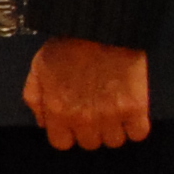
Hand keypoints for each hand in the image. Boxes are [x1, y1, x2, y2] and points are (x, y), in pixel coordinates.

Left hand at [23, 36, 149, 150]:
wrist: (100, 29)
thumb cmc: (68, 46)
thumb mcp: (38, 69)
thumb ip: (35, 98)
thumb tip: (42, 122)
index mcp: (58, 111)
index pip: (62, 143)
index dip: (68, 133)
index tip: (74, 123)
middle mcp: (83, 118)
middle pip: (90, 144)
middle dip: (91, 130)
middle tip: (95, 111)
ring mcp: (111, 115)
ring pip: (114, 141)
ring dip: (114, 129)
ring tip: (113, 110)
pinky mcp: (135, 108)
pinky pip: (138, 133)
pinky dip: (136, 126)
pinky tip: (131, 112)